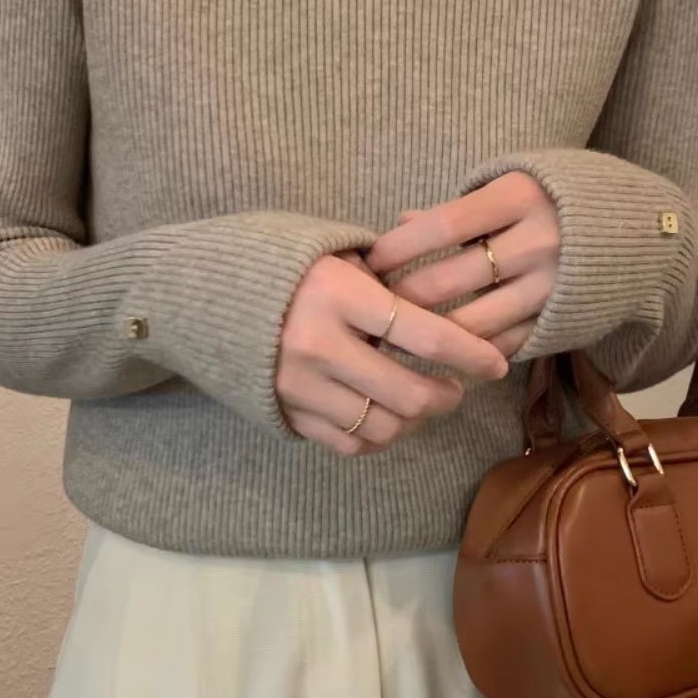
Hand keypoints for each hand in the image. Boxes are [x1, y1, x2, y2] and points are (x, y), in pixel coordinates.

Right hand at [278, 250, 509, 456]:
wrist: (201, 294)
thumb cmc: (282, 264)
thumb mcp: (335, 254)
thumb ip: (387, 279)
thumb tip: (447, 305)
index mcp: (338, 294)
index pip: (424, 334)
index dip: (470, 353)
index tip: (495, 364)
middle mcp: (318, 345)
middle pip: (409, 394)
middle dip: (447, 397)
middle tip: (458, 389)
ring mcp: (300, 387)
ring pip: (383, 427)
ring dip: (414, 421)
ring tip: (422, 404)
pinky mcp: (286, 413)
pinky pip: (349, 444)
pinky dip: (376, 437)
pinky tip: (385, 416)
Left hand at [360, 172, 558, 358]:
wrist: (640, 229)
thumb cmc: (561, 199)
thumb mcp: (514, 185)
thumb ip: (460, 208)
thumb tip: (402, 225)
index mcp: (519, 197)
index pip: (442, 225)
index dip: (399, 247)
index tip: (370, 261)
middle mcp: (536, 243)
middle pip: (449, 281)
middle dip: (401, 300)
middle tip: (372, 308)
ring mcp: (549, 288)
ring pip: (470, 325)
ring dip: (427, 336)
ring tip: (395, 338)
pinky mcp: (558, 323)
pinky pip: (501, 346)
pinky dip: (466, 353)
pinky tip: (440, 353)